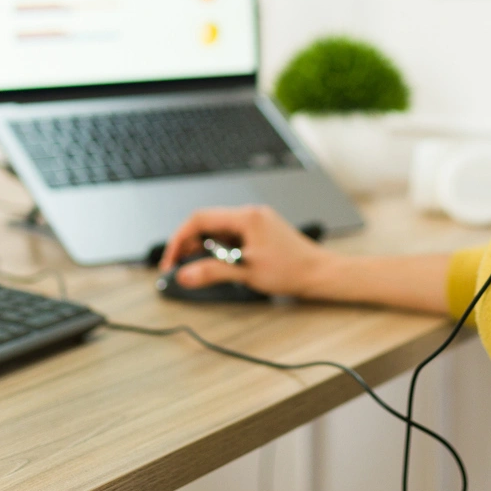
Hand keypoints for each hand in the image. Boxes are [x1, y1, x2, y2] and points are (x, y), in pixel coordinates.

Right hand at [159, 204, 335, 298]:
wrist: (320, 274)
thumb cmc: (291, 270)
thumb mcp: (247, 273)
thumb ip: (212, 272)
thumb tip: (185, 275)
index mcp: (245, 217)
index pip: (199, 220)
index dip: (179, 240)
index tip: (171, 260)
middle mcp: (250, 215)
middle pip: (207, 224)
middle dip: (190, 246)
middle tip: (181, 268)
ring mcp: (255, 223)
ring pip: (218, 232)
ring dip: (205, 250)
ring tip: (201, 270)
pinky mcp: (260, 233)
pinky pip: (231, 237)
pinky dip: (220, 251)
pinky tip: (222, 266)